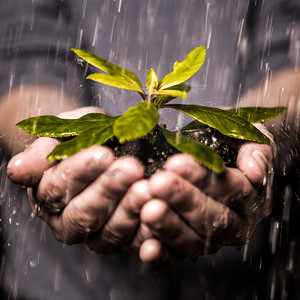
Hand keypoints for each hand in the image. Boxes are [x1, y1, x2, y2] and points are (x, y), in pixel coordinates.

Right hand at [6, 107, 151, 253]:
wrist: (100, 149)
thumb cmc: (80, 139)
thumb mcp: (61, 135)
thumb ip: (42, 152)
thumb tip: (19, 169)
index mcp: (47, 196)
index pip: (59, 187)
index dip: (80, 171)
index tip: (103, 153)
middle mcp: (67, 222)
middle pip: (83, 213)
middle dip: (108, 190)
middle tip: (131, 168)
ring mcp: (94, 236)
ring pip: (108, 232)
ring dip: (129, 211)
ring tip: (146, 189)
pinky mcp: (120, 242)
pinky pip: (132, 243)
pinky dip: (146, 232)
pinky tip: (158, 214)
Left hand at [138, 125, 273, 266]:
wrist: (223, 161)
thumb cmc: (232, 149)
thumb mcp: (249, 139)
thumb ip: (257, 151)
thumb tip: (254, 171)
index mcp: (252, 197)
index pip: (232, 189)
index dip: (204, 178)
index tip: (175, 163)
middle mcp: (236, 223)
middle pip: (213, 218)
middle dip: (183, 200)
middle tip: (158, 184)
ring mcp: (212, 239)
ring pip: (194, 239)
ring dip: (170, 226)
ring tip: (148, 210)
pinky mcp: (188, 247)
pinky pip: (176, 256)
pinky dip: (162, 254)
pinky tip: (147, 248)